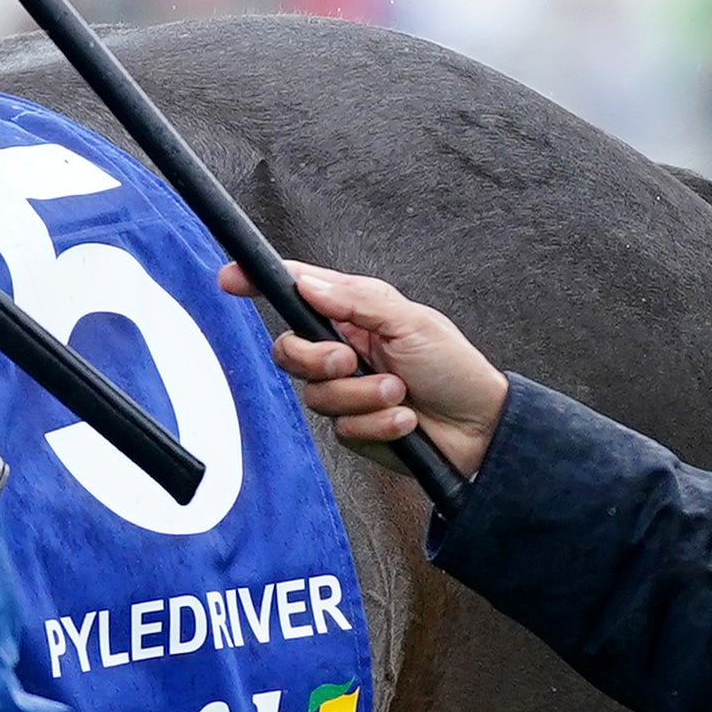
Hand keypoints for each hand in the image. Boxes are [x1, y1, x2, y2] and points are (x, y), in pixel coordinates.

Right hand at [230, 258, 507, 476]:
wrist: (480, 431)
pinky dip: (378, 423)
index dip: (259, 283)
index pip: (296, 292)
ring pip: (315, 395)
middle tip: (350, 360)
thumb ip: (357, 301)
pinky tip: (405, 421)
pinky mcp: (354, 428)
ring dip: (362, 396)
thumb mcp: (412, 322)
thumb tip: (307, 284)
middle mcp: (343, 349)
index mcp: (354, 313)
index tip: (230, 279)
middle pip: (288, 350)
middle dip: (316, 359)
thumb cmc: (454, 368)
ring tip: (400, 395)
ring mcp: (346, 391)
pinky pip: (342, 428)